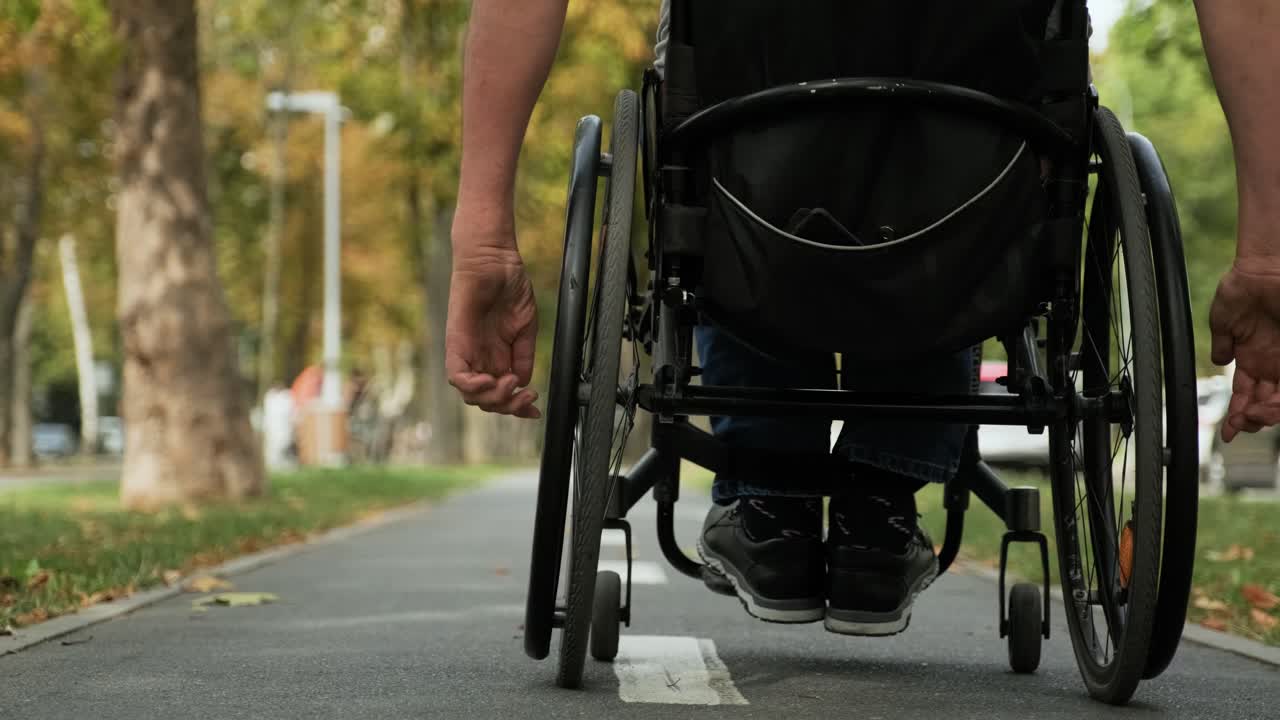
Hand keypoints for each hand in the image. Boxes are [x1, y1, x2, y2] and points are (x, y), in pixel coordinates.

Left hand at [445, 236, 540, 418]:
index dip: (516, 407)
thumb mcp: (525, 328)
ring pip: (470, 394)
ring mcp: (466, 351)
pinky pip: (457, 376)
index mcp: (496, 356)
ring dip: (493, 398)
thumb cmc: (509, 286)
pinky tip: (490, 381)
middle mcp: (479, 358)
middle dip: (508, 406)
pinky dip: (473, 386)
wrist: (495, 259)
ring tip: (510, 385)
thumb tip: (523, 382)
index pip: (500, 393)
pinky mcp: (455, 342)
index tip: (534, 409)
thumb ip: (524, 356)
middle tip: (526, 397)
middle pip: (486, 400)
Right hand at [1209, 260, 1279, 440]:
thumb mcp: (1223, 321)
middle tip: (1243, 423)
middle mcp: (1272, 364)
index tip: (1229, 432)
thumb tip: (1218, 361)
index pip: (1246, 396)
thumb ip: (1222, 344)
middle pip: (1266, 403)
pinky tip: (1271, 406)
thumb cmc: (1244, 288)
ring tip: (1257, 416)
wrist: (1264, 267)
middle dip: (1254, 419)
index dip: (1238, 416)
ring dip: (1268, 413)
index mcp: (1252, 360)